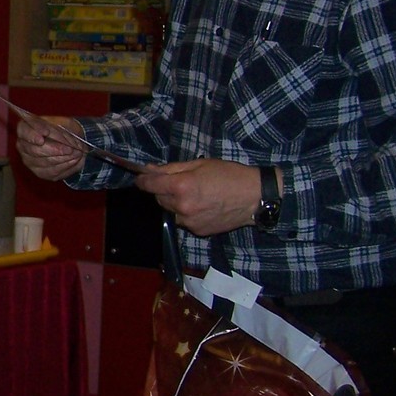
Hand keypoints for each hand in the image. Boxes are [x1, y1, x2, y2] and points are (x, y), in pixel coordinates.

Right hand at [14, 113, 87, 180]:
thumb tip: (62, 140)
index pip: (24, 131)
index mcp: (25, 128)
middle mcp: (23, 145)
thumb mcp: (62, 122)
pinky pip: (52, 171)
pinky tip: (75, 160)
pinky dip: (66, 165)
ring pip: (45, 162)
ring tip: (77, 153)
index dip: (34, 133)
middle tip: (70, 149)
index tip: (46, 132)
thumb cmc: (63, 128)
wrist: (69, 141)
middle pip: (34, 150)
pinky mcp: (39, 172)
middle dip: (55, 149)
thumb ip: (60, 129)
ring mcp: (29, 160)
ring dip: (63, 158)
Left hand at [133, 158, 260, 236]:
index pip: (150, 185)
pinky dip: (187, 214)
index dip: (143, 180)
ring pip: (171, 211)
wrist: (254, 197)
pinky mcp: (198, 231)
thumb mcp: (200, 164)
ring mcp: (189, 221)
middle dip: (164, 190)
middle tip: (181, 182)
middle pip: (159, 199)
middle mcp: (182, 206)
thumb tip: (149, 170)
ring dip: (175, 203)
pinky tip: (203, 206)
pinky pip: (184, 221)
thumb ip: (172, 168)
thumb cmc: (229, 175)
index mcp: (181, 186)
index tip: (140, 178)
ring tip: (196, 195)